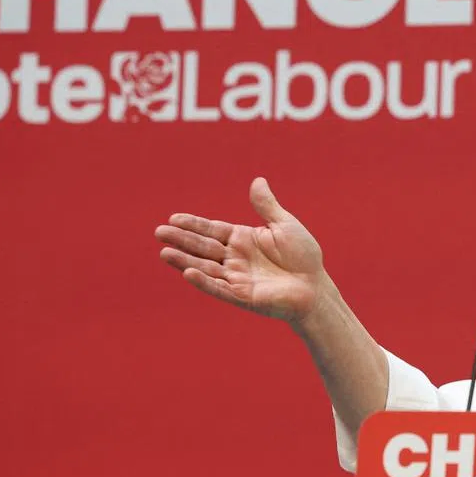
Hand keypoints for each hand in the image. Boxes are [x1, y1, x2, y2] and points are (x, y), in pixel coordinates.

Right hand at [155, 177, 323, 322]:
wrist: (315, 286)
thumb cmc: (304, 256)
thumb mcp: (285, 225)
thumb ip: (267, 206)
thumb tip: (257, 180)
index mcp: (242, 239)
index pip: (212, 230)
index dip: (193, 224)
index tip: (173, 218)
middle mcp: (235, 258)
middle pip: (203, 247)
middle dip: (181, 240)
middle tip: (159, 232)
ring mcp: (236, 277)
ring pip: (205, 268)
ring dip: (184, 261)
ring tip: (164, 253)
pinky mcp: (242, 296)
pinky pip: (219, 288)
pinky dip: (204, 281)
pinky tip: (188, 273)